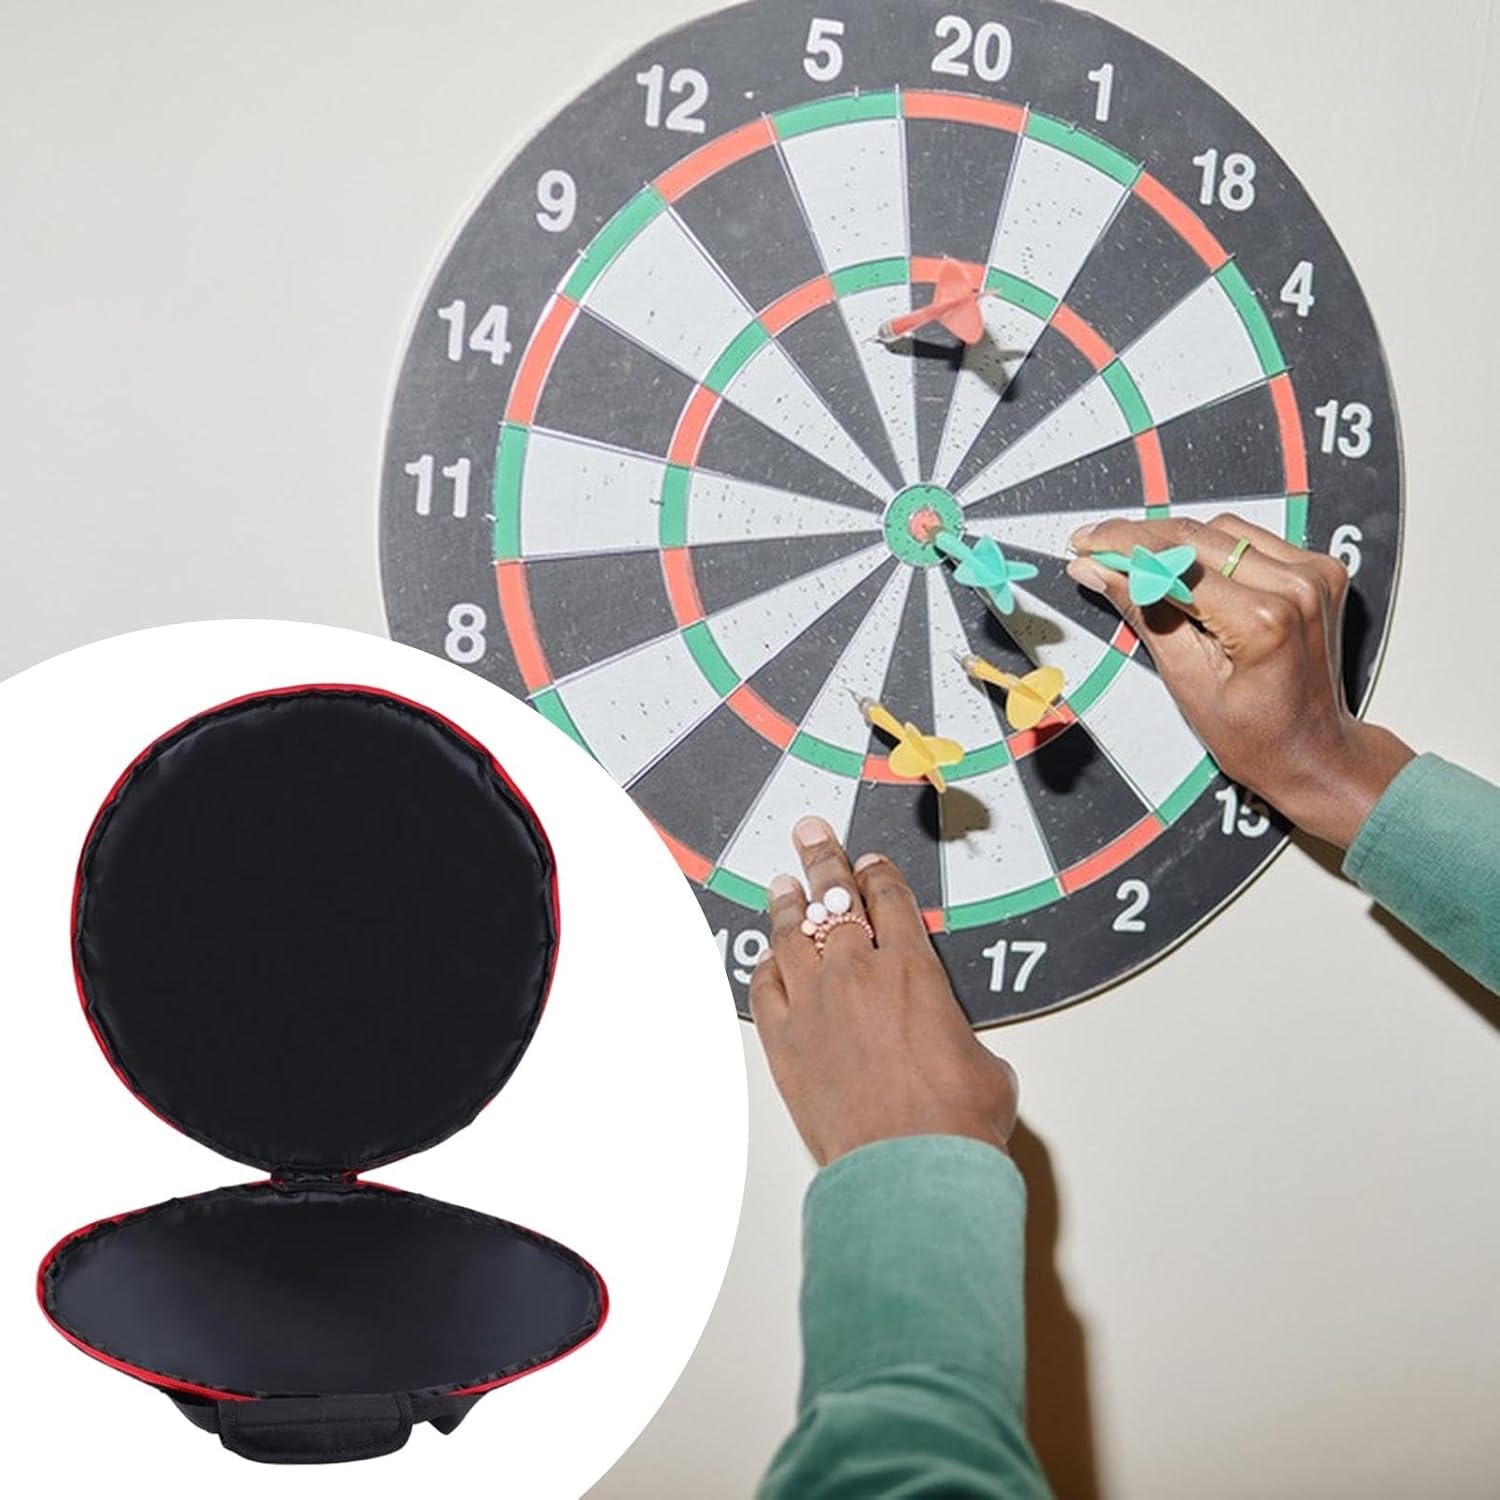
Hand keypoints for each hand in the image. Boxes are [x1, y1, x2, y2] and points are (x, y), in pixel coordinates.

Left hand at [749, 817, 1018, 1167]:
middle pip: (834, 898)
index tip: (868, 861)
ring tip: (783, 883)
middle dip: (823, 858)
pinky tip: (767, 958)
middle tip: (810, 833)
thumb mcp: (984, 1067)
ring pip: (792, 934)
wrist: (911, 1166)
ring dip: (788, 904)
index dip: (877, 873)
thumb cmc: (954, 1123)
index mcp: (914, 970)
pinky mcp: (784, 1040)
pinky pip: (765, 988)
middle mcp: (860, 973)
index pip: (890, 899)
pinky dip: (765, 968)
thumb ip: (961, 1041)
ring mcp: (815, 1003)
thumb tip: (961, 1059)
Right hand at [1066, 514, 1412, 848]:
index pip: (1174, 561)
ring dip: (1175, 541)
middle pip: (1197, 536)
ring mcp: (1312, 573)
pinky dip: (1213, 549)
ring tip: (1137, 562)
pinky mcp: (1317, 569)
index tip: (1086, 543)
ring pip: (1223, 530)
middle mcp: (1296, 586)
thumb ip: (1143, 613)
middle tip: (1095, 544)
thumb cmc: (1257, 735)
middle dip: (1139, 537)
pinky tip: (1186, 569)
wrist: (1313, 751)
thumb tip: (1098, 570)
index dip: (1122, 547)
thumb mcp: (1186, 679)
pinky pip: (1252, 540)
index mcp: (1263, 620)